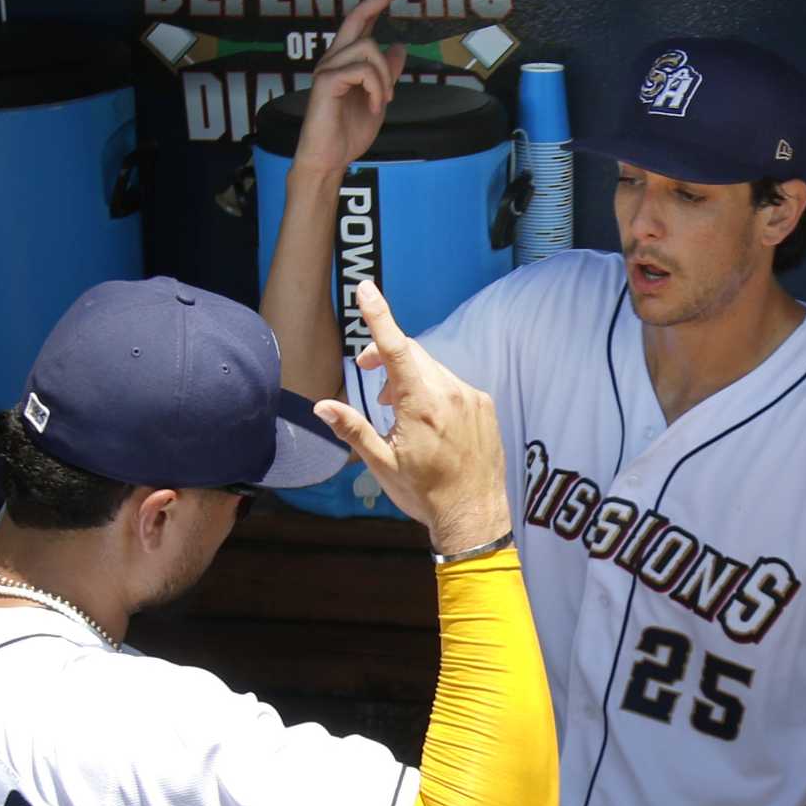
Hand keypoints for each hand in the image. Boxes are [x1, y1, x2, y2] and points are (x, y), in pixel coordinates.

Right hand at [294, 0, 414, 176]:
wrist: (329, 159)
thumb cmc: (347, 133)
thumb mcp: (378, 98)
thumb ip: (387, 73)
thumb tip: (399, 47)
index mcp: (346, 59)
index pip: (363, 20)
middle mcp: (335, 57)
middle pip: (359, 14)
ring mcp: (328, 66)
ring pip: (369, 48)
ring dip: (386, 76)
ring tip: (385, 100)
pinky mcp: (326, 80)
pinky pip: (363, 71)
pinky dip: (376, 89)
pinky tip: (374, 107)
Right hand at [314, 280, 506, 551]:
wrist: (473, 515)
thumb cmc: (424, 493)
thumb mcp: (381, 464)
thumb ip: (352, 429)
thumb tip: (322, 407)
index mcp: (420, 405)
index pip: (394, 348)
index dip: (378, 316)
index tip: (365, 289)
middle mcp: (450, 393)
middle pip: (412, 354)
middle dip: (385, 356)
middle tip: (365, 372)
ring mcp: (471, 397)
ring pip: (433, 369)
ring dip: (409, 378)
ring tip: (396, 409)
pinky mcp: (483, 406)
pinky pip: (452, 384)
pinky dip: (434, 390)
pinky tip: (428, 421)